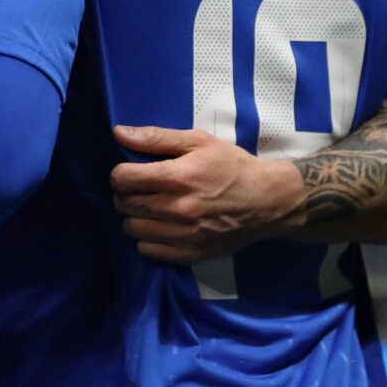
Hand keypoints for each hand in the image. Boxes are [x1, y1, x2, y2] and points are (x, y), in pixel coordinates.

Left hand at [108, 125, 296, 264]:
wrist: (268, 201)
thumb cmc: (232, 166)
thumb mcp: (199, 141)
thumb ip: (157, 137)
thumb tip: (118, 132)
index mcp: (177, 177)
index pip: (123, 179)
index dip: (120, 173)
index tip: (129, 172)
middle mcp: (176, 209)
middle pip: (125, 204)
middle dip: (126, 194)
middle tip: (141, 189)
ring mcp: (183, 235)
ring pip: (132, 229)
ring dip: (134, 217)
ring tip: (149, 208)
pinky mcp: (190, 254)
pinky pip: (149, 251)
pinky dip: (147, 239)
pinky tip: (160, 227)